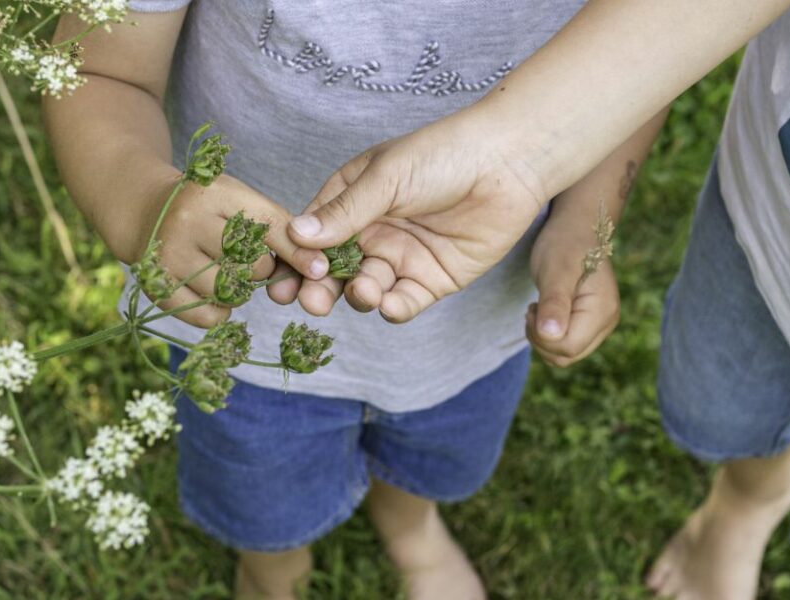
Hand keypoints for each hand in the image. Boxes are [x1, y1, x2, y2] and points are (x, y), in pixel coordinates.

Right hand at [131, 175, 308, 327]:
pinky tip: (214, 293)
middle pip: (252, 265)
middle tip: (245, 259)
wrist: (144, 210)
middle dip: (260, 269)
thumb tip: (319, 268)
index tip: (320, 269)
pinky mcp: (157, 285)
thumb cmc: (207, 209)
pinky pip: (208, 315)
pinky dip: (220, 311)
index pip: (268, 226)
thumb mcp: (240, 201)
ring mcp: (169, 254)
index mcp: (215, 193)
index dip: (298, 251)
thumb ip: (281, 229)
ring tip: (228, 273)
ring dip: (240, 290)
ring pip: (231, 293)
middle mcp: (188, 220)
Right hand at [288, 119, 552, 321]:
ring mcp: (401, 258)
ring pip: (366, 289)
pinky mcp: (432, 280)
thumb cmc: (443, 154)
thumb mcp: (386, 177)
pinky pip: (404, 302)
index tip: (280, 279)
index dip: (295, 258)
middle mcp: (372, 232)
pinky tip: (387, 304)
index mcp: (351, 201)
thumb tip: (295, 234)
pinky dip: (392, 308)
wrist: (508, 163)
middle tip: (312, 301)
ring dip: (358, 295)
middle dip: (320, 288)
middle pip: (334, 270)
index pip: (313, 236)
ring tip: (364, 291)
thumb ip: (344, 211)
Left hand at [525, 207, 619, 365]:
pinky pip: (568, 344)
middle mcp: (607, 322)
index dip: (542, 336)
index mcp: (601, 311)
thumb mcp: (554, 271)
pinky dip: (550, 336)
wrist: (576, 229)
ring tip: (538, 309)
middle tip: (532, 309)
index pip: (567, 347)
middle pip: (567, 355)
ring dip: (544, 339)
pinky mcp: (591, 323)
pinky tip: (545, 313)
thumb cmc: (564, 245)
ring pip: (566, 354)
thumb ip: (554, 304)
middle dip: (542, 339)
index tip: (531, 308)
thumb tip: (551, 335)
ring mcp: (601, 324)